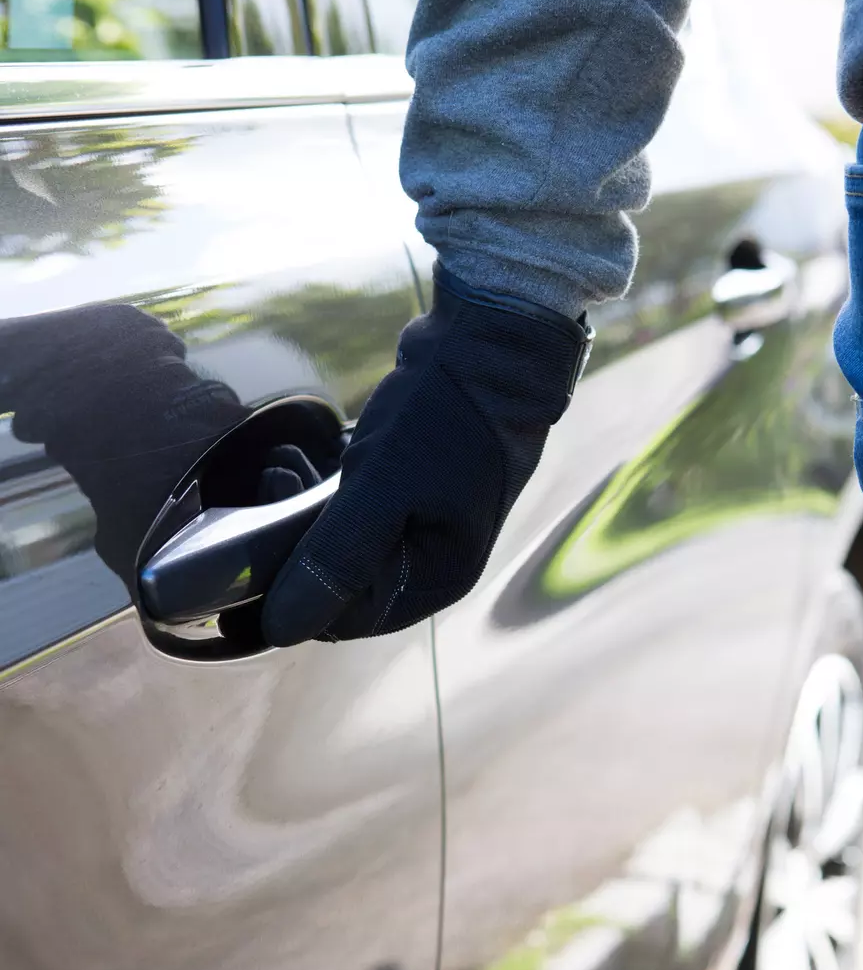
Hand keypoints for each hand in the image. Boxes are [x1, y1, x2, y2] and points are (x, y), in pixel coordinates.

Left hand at [261, 266, 592, 642]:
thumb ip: (333, 561)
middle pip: (345, 581)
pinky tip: (309, 455)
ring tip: (282, 463)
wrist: (494, 340)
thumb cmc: (444, 417)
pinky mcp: (419, 484)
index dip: (295, 589)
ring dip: (305, 511)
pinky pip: (360, 506)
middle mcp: (436, 560)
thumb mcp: (380, 490)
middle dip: (297, 543)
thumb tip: (281, 630)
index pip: (347, 618)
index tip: (261, 536)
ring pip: (349, 540)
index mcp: (437, 577)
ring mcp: (431, 520)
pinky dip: (328, 488)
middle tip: (271, 482)